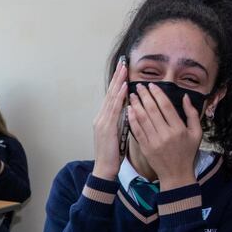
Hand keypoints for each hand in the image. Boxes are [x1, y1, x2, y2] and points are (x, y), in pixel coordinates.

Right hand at [92, 62, 128, 179]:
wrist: (104, 169)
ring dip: (118, 82)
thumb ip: (121, 123)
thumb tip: (130, 111)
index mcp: (104, 119)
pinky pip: (114, 109)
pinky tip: (124, 87)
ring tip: (124, 69)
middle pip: (110, 94)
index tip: (123, 71)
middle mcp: (101, 117)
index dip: (117, 83)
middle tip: (123, 63)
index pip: (111, 97)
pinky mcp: (106, 127)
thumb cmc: (113, 155)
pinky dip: (119, 97)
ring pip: (111, 98)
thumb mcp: (118, 136)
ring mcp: (102, 121)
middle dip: (117, 78)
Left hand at [127, 83, 201, 189]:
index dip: (157, 94)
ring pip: (142, 119)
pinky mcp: (146, 148)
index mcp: (178, 129)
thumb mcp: (196, 133)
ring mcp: (154, 141)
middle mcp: (166, 134)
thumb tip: (186, 96)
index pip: (166, 106)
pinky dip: (132, 119)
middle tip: (138, 86)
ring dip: (136, 105)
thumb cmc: (187, 153)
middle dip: (144, 96)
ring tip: (132, 95)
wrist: (176, 174)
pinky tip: (129, 110)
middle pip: (152, 110)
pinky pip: (137, 131)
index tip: (151, 85)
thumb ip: (192, 114)